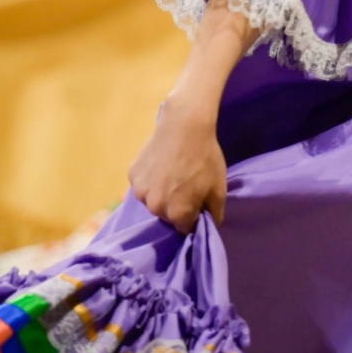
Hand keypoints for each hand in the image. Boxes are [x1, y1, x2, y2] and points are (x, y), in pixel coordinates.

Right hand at [129, 101, 227, 233]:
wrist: (185, 126)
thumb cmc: (205, 158)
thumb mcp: (219, 187)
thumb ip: (215, 212)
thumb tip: (212, 225)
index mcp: (177, 213)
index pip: (184, 226)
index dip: (192, 214)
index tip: (196, 200)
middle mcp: (155, 207)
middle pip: (166, 215)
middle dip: (176, 206)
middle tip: (185, 184)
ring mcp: (140, 191)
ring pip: (152, 201)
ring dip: (161, 194)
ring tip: (172, 174)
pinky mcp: (132, 175)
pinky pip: (142, 185)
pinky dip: (150, 180)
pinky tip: (161, 166)